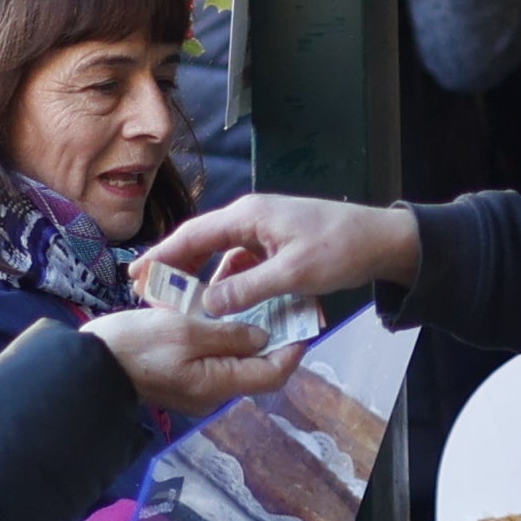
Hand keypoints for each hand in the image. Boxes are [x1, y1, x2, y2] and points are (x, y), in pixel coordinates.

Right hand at [86, 301, 302, 419]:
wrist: (88, 363)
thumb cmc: (135, 346)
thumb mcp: (185, 331)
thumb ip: (228, 334)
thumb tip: (263, 336)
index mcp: (218, 383)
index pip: (273, 373)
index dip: (293, 349)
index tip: (305, 321)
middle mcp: (213, 389)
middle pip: (256, 365)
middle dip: (272, 335)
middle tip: (283, 301)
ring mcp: (196, 384)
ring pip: (234, 357)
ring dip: (244, 329)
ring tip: (252, 296)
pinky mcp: (181, 373)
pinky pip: (212, 354)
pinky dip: (220, 332)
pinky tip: (217, 306)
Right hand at [141, 192, 419, 327]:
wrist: (383, 240)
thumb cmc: (340, 249)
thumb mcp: (293, 274)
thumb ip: (248, 288)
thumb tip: (207, 304)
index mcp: (248, 216)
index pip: (193, 235)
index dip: (163, 256)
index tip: (137, 274)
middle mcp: (252, 218)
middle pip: (202, 242)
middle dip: (176, 267)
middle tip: (148, 290)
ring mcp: (265, 230)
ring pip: (224, 255)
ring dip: (206, 279)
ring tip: (183, 304)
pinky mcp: (278, 244)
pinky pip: (245, 263)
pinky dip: (232, 282)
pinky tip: (227, 305)